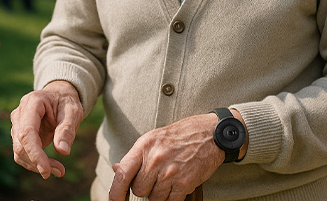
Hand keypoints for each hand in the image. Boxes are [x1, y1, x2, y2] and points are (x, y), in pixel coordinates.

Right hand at [10, 80, 83, 178]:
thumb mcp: (73, 112)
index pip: (27, 132)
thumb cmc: (66, 102)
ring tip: (59, 170)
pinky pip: (23, 153)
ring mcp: (17, 125)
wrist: (59, 96)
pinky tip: (50, 167)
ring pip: (20, 151)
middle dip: (38, 161)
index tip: (46, 170)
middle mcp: (19, 113)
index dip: (34, 153)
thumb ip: (67, 130)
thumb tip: (63, 151)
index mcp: (32, 103)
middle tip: (60, 171)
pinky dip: (35, 162)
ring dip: (36, 165)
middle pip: (21, 144)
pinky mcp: (19, 135)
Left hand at [109, 112, 226, 200]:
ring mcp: (170, 172)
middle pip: (138, 190)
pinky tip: (178, 185)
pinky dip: (172, 197)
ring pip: (154, 198)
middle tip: (157, 177)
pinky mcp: (184, 183)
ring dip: (160, 193)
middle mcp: (155, 159)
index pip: (122, 175)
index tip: (116, 200)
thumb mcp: (154, 138)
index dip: (115, 193)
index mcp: (144, 146)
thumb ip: (136, 156)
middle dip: (146, 188)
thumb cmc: (181, 135)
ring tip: (170, 178)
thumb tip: (116, 170)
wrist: (211, 133)